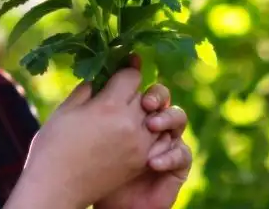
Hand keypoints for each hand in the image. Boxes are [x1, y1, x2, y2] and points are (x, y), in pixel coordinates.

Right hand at [8, 68, 154, 208]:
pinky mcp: (140, 162)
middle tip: (119, 90)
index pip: (131, 76)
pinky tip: (132, 132)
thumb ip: (86, 90)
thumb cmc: (53, 146)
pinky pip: (156, 140)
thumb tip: (99, 78)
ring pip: (154, 117)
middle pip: (144, 96)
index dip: (127, 67)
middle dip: (132, 91)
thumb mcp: (65, 110)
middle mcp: (130, 123)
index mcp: (109, 106)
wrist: (57, 187)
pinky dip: (148, 132)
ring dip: (143, 112)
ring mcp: (138, 145)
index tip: (125, 62)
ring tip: (127, 112)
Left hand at [95, 82, 192, 208]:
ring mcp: (165, 142)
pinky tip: (152, 162)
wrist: (106, 201)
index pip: (137, 85)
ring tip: (151, 126)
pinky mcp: (175, 165)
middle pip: (162, 98)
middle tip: (145, 104)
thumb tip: (94, 73)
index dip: (138, 78)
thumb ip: (92, 103)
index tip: (130, 72)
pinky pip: (182, 154)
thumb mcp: (87, 131)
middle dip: (156, 96)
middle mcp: (150, 122)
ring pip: (177, 119)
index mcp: (130, 110)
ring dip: (166, 120)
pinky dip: (169, 156)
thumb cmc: (92, 166)